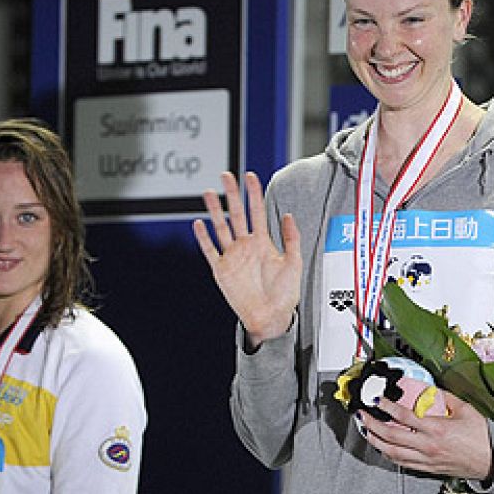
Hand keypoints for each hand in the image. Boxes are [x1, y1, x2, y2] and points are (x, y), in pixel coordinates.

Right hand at [194, 171, 303, 344]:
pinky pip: (210, 251)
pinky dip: (204, 238)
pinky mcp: (222, 270)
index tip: (250, 176)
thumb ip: (292, 239)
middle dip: (232, 194)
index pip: (257, 212)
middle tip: (226, 175)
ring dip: (215, 210)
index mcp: (263, 243)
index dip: (253, 194)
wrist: (271, 317)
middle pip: (237, 214)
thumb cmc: (285, 295)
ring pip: (221, 227)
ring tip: (210, 192)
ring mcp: (233, 257)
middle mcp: (246, 246)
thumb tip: (289, 216)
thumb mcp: (294, 263)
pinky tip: (199, 224)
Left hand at [362, 393, 493, 482]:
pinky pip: (402, 463)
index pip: (404, 416)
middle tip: (363, 415)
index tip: (378, 400)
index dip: (387, 407)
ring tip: (367, 432)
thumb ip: (445, 397)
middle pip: (392, 436)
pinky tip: (383, 447)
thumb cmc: (482, 437)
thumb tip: (429, 389)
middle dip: (373, 424)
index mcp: (437, 429)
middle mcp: (428, 446)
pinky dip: (389, 454)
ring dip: (376, 441)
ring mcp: (427, 459)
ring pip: (392, 452)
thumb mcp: (466, 410)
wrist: (492, 460)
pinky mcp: (428, 468)